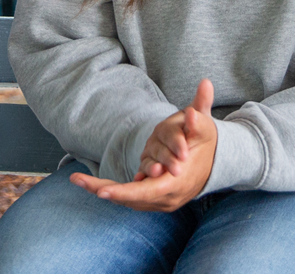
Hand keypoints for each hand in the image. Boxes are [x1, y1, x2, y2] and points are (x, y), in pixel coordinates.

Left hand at [70, 79, 216, 211]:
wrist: (216, 164)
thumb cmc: (206, 143)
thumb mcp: (204, 127)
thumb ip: (199, 113)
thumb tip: (201, 93)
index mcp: (177, 182)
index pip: (148, 191)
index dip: (124, 192)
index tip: (101, 191)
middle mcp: (167, 197)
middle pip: (132, 198)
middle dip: (103, 189)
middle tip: (77, 179)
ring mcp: (161, 201)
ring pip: (128, 199)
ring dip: (103, 189)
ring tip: (78, 179)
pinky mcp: (154, 199)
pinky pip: (130, 197)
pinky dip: (113, 191)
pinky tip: (92, 183)